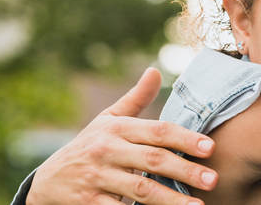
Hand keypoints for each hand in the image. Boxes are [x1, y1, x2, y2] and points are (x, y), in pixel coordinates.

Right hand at [27, 68, 217, 204]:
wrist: (46, 182)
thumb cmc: (89, 146)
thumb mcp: (108, 120)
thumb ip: (136, 99)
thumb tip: (156, 70)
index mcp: (116, 129)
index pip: (157, 131)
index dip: (185, 139)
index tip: (210, 147)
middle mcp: (107, 151)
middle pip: (152, 160)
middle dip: (185, 170)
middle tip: (213, 179)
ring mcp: (97, 178)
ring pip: (140, 189)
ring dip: (170, 200)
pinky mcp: (88, 202)